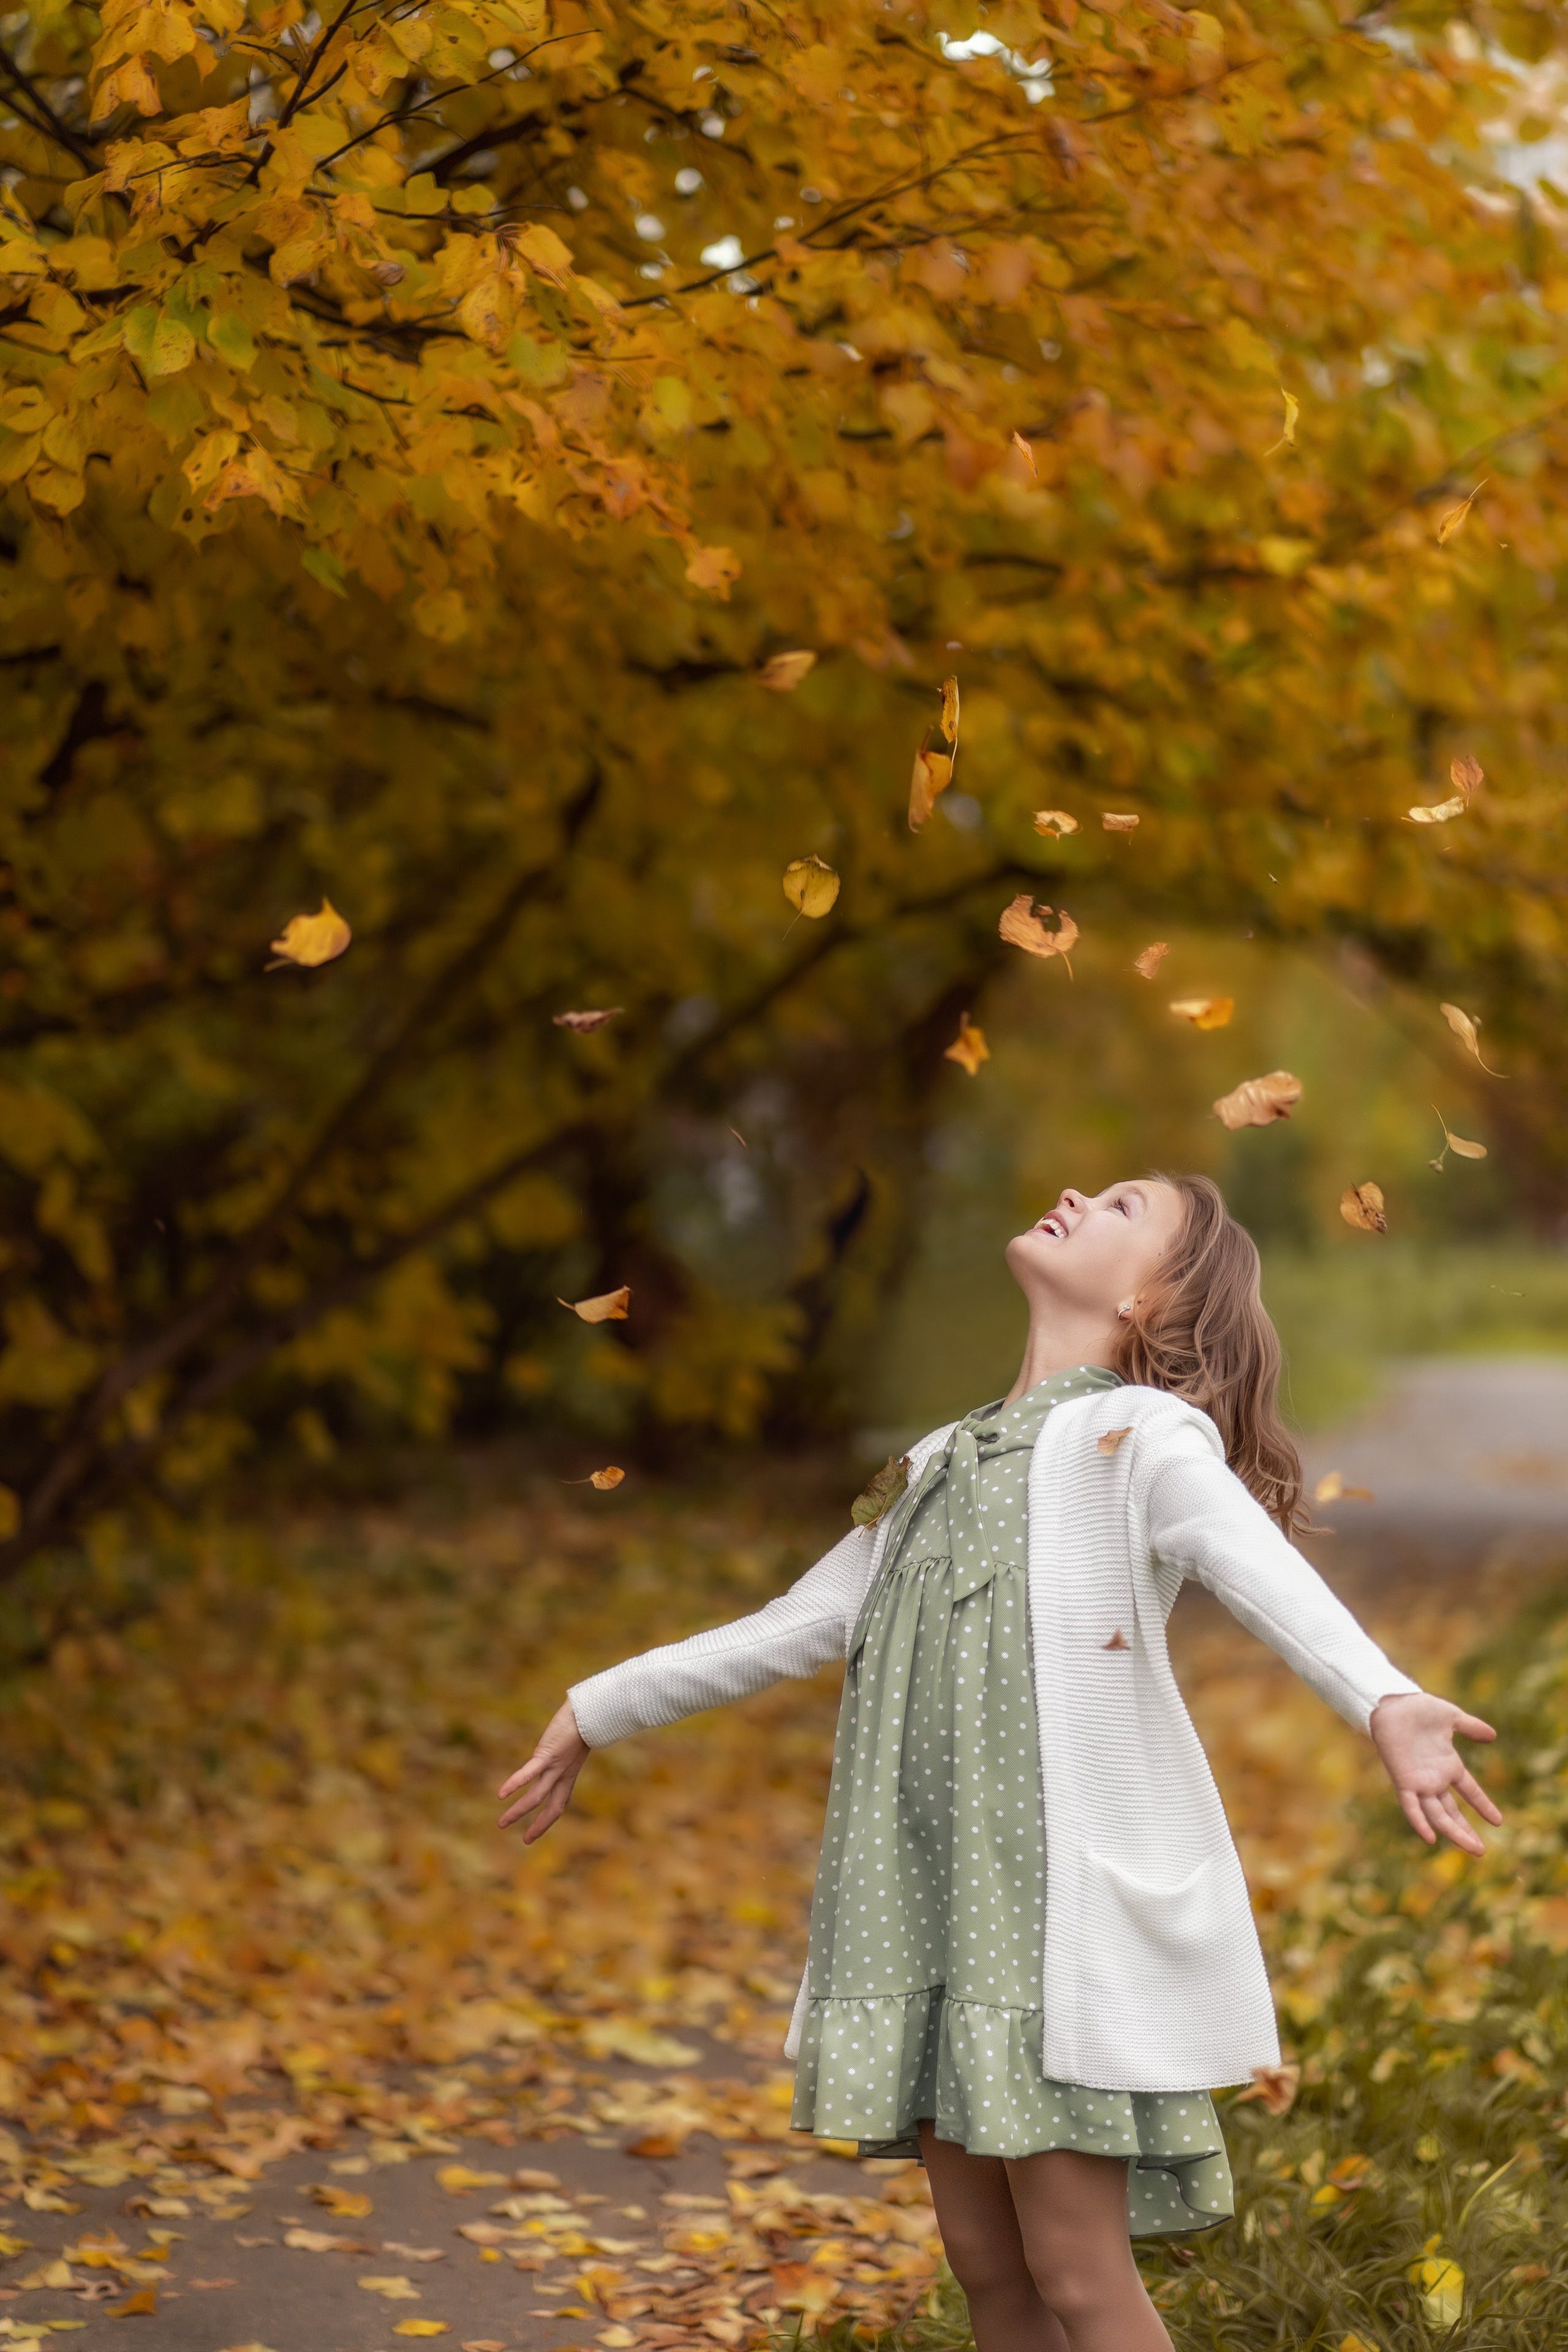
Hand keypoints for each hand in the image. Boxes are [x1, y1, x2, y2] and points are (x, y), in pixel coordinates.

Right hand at [498, 1699, 590, 1841]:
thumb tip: (557, 1747)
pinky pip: (529, 1773)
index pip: (560, 1802)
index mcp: (569, 1773)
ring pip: (536, 1796)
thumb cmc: (584, 1721)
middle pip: (551, 1807)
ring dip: (518, 1811)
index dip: (549, 1818)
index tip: (538, 1831)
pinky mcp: (547, 1754)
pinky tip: (501, 1794)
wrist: (591, 1709)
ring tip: (501, 1823)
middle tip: (526, 1841)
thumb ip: (564, 1749)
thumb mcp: (574, 1741)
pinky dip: (515, 1784)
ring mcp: (555, 1766)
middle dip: (539, 1825)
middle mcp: (563, 1774)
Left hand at [1370, 1691, 1500, 1855]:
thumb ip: (1471, 1727)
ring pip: (1437, 1815)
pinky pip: (1410, 1806)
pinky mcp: (1403, 1780)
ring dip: (1453, 1832)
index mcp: (1448, 1765)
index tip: (1498, 1822)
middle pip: (1452, 1812)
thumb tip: (1493, 1736)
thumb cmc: (1419, 1708)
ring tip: (1471, 1849)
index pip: (1470, 1791)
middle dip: (1466, 1831)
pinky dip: (1419, 1822)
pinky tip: (1430, 1838)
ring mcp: (1419, 1782)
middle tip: (1481, 1851)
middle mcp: (1435, 1778)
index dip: (1482, 1805)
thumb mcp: (1452, 1717)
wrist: (1392, 1702)